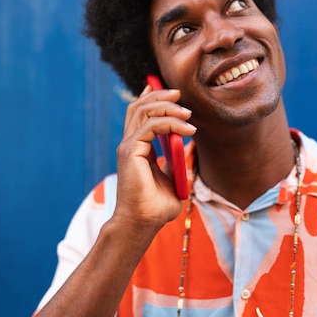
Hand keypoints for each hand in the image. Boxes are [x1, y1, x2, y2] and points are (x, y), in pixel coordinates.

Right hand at [112, 84, 195, 229]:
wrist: (143, 223)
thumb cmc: (156, 208)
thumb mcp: (172, 179)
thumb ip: (176, 162)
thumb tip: (187, 150)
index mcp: (137, 148)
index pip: (139, 114)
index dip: (153, 99)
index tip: (173, 93)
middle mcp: (129, 144)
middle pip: (139, 106)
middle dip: (160, 96)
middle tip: (181, 95)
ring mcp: (128, 146)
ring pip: (143, 111)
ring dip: (168, 107)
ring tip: (188, 114)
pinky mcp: (130, 151)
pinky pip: (151, 126)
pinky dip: (171, 123)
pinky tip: (188, 130)